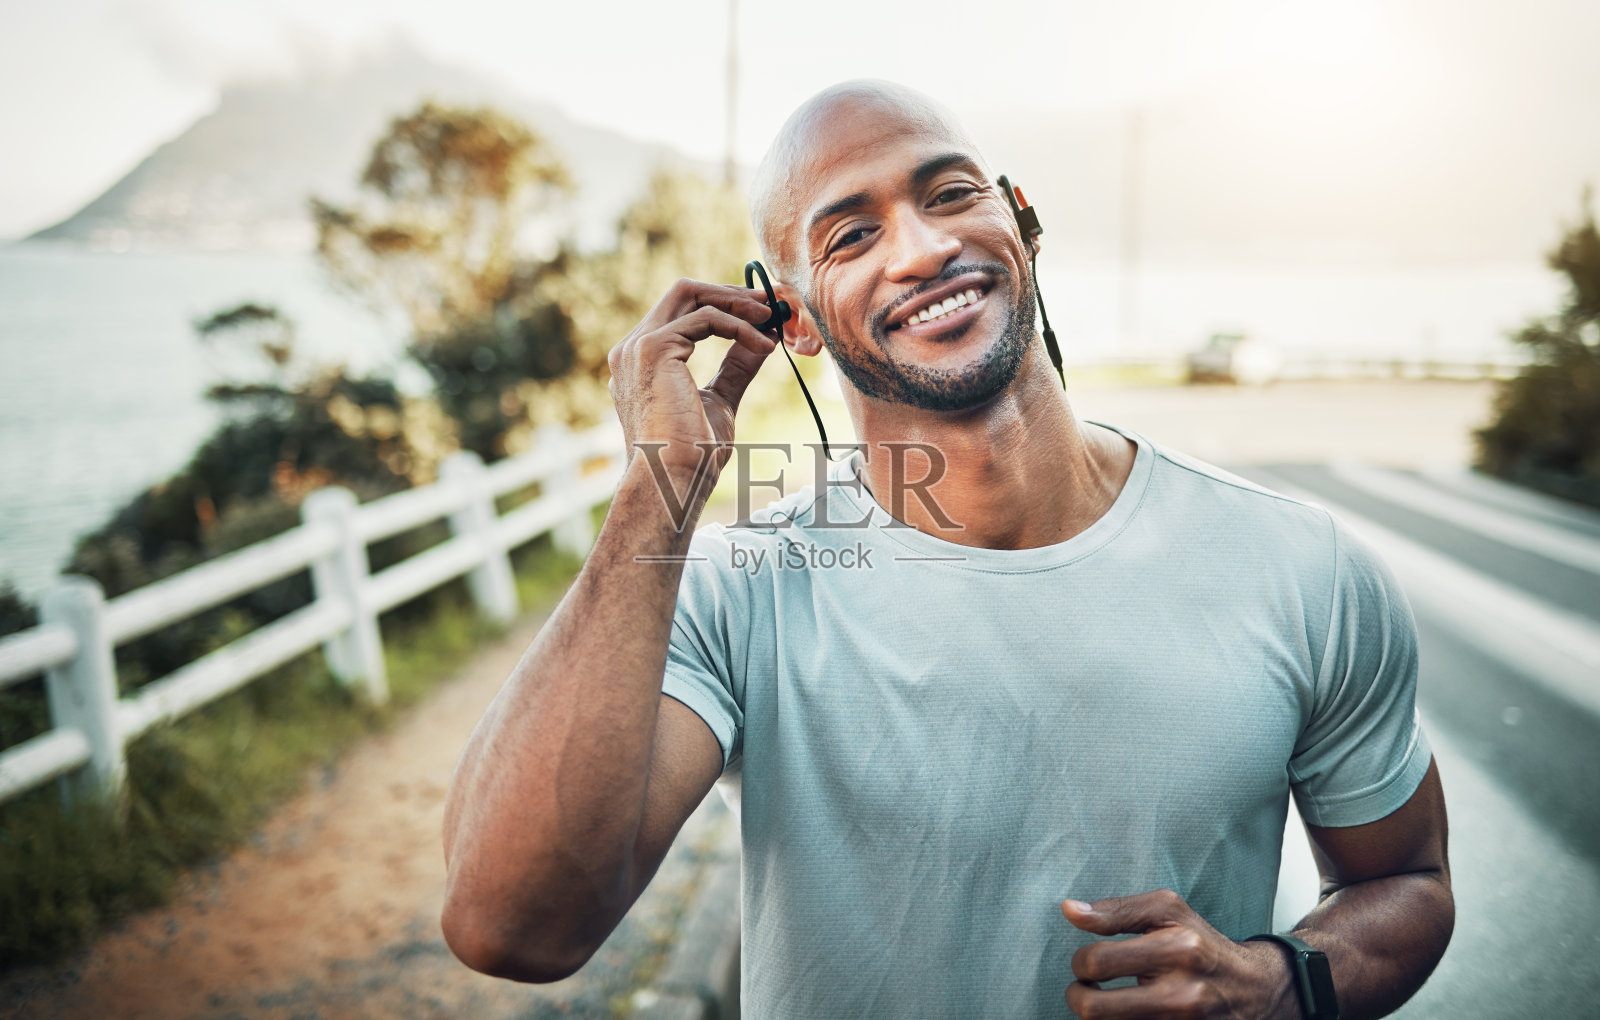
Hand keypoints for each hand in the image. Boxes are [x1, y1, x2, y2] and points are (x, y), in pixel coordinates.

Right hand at [607, 278, 777, 491]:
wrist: (672, 481)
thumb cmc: (690, 456)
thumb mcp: (720, 400)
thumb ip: (735, 367)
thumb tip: (762, 342)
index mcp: (641, 361)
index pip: (680, 312)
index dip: (722, 304)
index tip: (759, 312)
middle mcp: (632, 348)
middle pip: (682, 293)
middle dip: (729, 293)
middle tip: (769, 303)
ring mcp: (638, 346)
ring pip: (690, 295)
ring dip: (736, 303)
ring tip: (771, 320)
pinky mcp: (653, 349)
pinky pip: (705, 318)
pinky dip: (739, 326)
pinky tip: (763, 345)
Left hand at [1062, 889, 1297, 1018]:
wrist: (1253, 989)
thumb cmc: (1201, 944)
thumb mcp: (1168, 911)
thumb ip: (1116, 910)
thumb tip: (1069, 910)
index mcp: (1177, 949)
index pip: (1096, 962)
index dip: (1081, 962)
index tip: (1090, 962)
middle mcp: (1182, 994)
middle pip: (1093, 1009)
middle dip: (1078, 996)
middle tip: (1086, 988)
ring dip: (1095, 1016)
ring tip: (1104, 1002)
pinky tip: (1126, 1014)